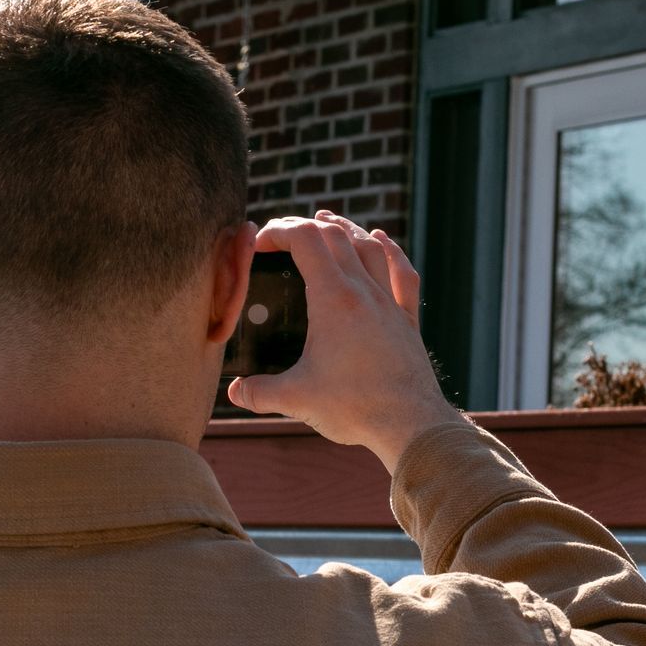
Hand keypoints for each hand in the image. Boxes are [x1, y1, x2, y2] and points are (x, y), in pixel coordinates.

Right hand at [227, 210, 462, 473]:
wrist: (410, 424)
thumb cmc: (355, 408)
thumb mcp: (296, 400)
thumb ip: (259, 393)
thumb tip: (234, 391)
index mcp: (334, 299)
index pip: (305, 240)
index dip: (278, 231)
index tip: (259, 243)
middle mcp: (364, 291)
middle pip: (335, 235)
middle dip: (305, 226)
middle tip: (283, 235)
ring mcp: (389, 303)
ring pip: (368, 247)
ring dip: (344, 228)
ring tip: (327, 221)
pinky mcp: (407, 321)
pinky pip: (402, 273)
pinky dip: (390, 250)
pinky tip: (380, 240)